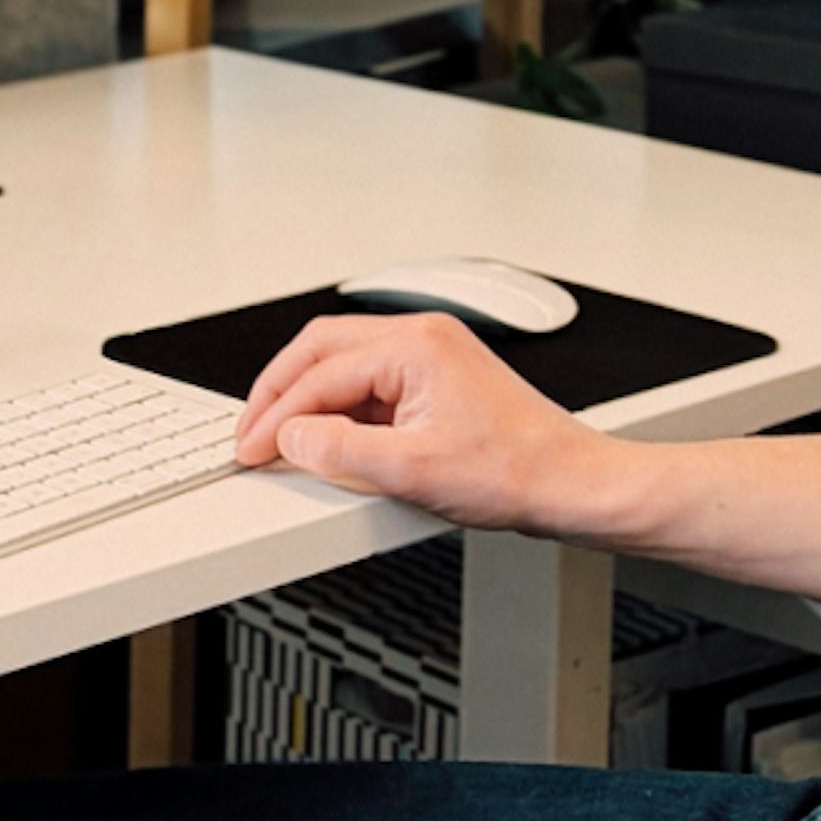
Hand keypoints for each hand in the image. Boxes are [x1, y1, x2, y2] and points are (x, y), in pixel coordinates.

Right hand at [234, 312, 611, 530]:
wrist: (569, 482)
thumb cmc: (515, 470)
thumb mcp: (411, 470)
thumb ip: (341, 451)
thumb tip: (293, 437)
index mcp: (417, 345)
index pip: (320, 373)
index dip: (276, 415)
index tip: (251, 449)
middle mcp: (425, 338)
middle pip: (323, 349)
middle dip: (280, 392)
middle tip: (251, 434)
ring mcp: (434, 356)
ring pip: (346, 362)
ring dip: (309, 398)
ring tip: (282, 439)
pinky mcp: (440, 380)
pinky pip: (372, 382)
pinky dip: (341, 408)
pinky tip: (330, 440)